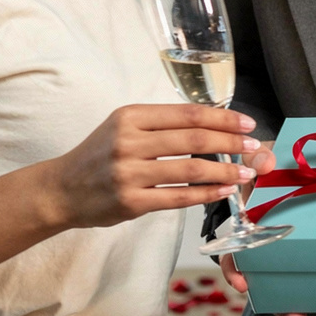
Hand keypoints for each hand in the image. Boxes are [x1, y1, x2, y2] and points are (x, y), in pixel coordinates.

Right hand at [53, 105, 260, 227]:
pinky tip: (223, 191)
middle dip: (230, 142)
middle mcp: (129, 141)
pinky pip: (178, 197)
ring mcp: (129, 173)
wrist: (62, 189)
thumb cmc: (99, 155)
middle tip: (254, 146)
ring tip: (245, 172)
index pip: (187, 114)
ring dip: (224, 171)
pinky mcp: (131, 202)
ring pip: (190, 169)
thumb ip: (160, 124)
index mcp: (130, 116)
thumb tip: (211, 124)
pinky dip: (206, 194)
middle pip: (193, 138)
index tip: (247, 123)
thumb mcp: (123, 127)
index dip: (222, 118)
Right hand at [215, 145, 308, 315]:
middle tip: (283, 313)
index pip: (232, 248)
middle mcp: (256, 239)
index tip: (242, 284)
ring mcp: (275, 246)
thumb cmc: (269, 160)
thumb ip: (260, 157)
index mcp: (244, 219)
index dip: (234, 268)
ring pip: (272, 279)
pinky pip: (295, 272)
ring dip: (282, 303)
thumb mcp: (261, 154)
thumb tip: (265, 163)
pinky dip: (300, 291)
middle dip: (264, 296)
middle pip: (253, 274)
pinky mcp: (296, 248)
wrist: (290, 159)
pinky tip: (311, 309)